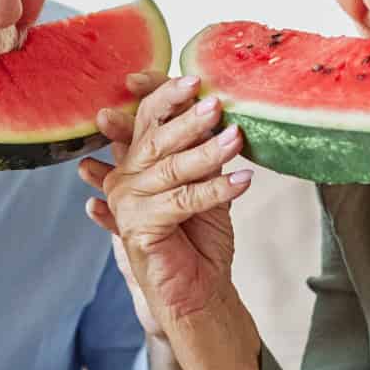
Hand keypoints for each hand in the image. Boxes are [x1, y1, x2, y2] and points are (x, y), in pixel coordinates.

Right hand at [78, 72, 251, 331]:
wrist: (195, 291)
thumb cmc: (198, 237)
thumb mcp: (202, 184)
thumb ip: (200, 151)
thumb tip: (218, 109)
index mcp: (136, 162)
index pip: (146, 117)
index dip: (166, 95)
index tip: (194, 78)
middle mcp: (126, 179)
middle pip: (155, 138)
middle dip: (188, 120)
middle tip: (216, 103)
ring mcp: (128, 204)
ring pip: (172, 169)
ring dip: (208, 153)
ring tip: (237, 138)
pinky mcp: (139, 228)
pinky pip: (183, 200)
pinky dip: (216, 190)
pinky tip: (243, 180)